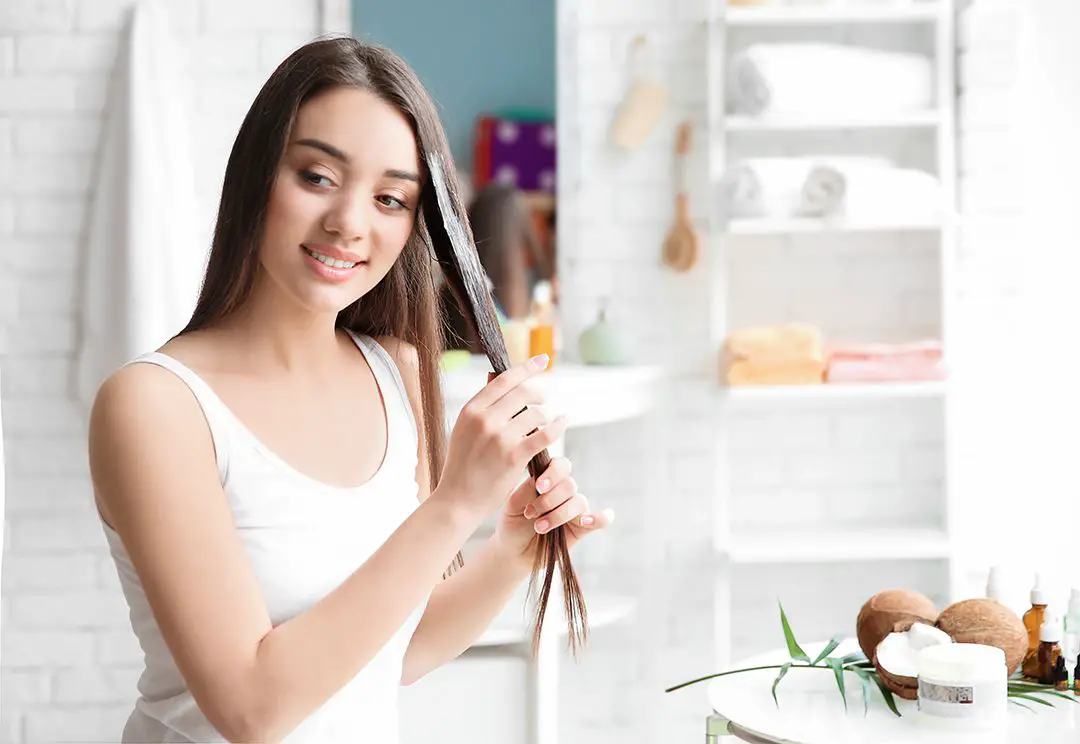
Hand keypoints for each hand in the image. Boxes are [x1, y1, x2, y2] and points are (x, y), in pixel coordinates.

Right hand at [435, 354, 567, 525]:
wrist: (458, 499)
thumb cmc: (463, 465)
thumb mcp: (463, 429)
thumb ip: (482, 407)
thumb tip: (496, 376)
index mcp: (471, 410)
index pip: (504, 380)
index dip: (526, 368)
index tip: (542, 361)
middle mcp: (484, 420)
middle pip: (523, 393)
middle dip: (539, 393)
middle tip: (544, 398)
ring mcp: (500, 437)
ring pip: (536, 414)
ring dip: (546, 416)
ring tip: (545, 422)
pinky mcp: (514, 456)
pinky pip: (545, 434)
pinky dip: (558, 426)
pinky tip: (563, 423)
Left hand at [492, 455, 614, 564]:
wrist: (514, 550)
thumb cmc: (513, 523)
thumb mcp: (513, 504)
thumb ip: (528, 489)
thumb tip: (541, 481)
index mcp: (548, 479)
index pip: (560, 465)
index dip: (553, 473)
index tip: (539, 487)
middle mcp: (563, 492)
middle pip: (569, 485)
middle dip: (549, 500)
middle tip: (530, 514)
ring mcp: (574, 509)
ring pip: (578, 502)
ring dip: (559, 515)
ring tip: (539, 528)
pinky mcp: (582, 528)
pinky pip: (600, 520)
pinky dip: (600, 518)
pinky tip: (586, 521)